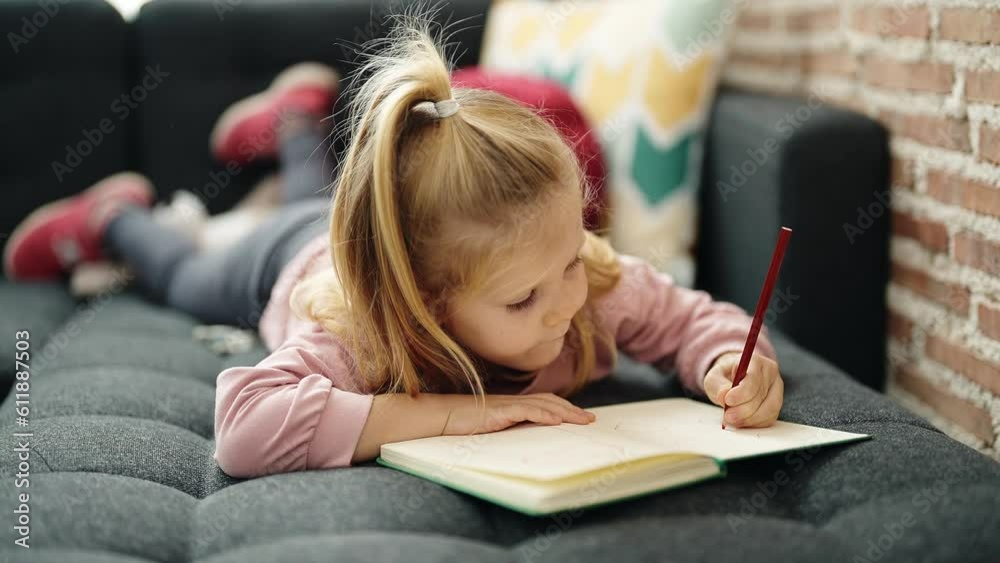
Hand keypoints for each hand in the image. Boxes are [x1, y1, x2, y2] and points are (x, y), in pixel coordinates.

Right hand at [437, 393, 595, 435]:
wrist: (439, 416)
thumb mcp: (489, 428)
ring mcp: (506, 404)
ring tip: (582, 420)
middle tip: (590, 419)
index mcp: (511, 405)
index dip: (563, 408)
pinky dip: (544, 414)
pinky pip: (526, 410)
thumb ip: (507, 428)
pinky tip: (557, 420)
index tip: (580, 417)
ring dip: (565, 412)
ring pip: (543, 404)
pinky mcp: (499, 411)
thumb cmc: (459, 424)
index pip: (544, 403)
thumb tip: (523, 439)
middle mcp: (512, 401)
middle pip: (549, 401)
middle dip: (571, 410)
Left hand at [703, 351, 782, 427]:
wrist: (733, 380)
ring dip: (750, 419)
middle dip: (743, 410)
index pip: (753, 378)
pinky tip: (742, 422)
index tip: (728, 401)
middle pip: (761, 395)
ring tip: (733, 421)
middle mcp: (770, 373)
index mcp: (756, 361)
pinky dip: (755, 423)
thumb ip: (718, 385)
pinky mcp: (776, 403)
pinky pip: (770, 418)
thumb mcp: (714, 377)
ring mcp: (776, 389)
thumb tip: (724, 396)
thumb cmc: (724, 377)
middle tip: (727, 416)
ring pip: (769, 409)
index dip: (741, 392)